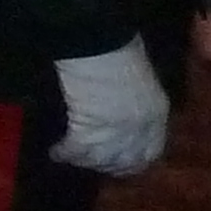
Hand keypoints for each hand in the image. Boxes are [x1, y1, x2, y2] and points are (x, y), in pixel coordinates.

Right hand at [53, 40, 168, 174]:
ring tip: (71, 158)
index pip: (151, 149)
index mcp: (156, 112)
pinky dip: (62, 153)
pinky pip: (73, 151)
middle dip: (111, 165)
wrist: (100, 46)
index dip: (136, 158)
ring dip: (85, 161)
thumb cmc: (121, 46)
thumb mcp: (139, 70)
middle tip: (94, 163)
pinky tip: (54, 152)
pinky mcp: (86, 134)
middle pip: (127, 162)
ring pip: (99, 161)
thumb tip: (123, 93)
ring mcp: (113, 135)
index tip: (123, 158)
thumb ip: (135, 90)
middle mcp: (139, 131)